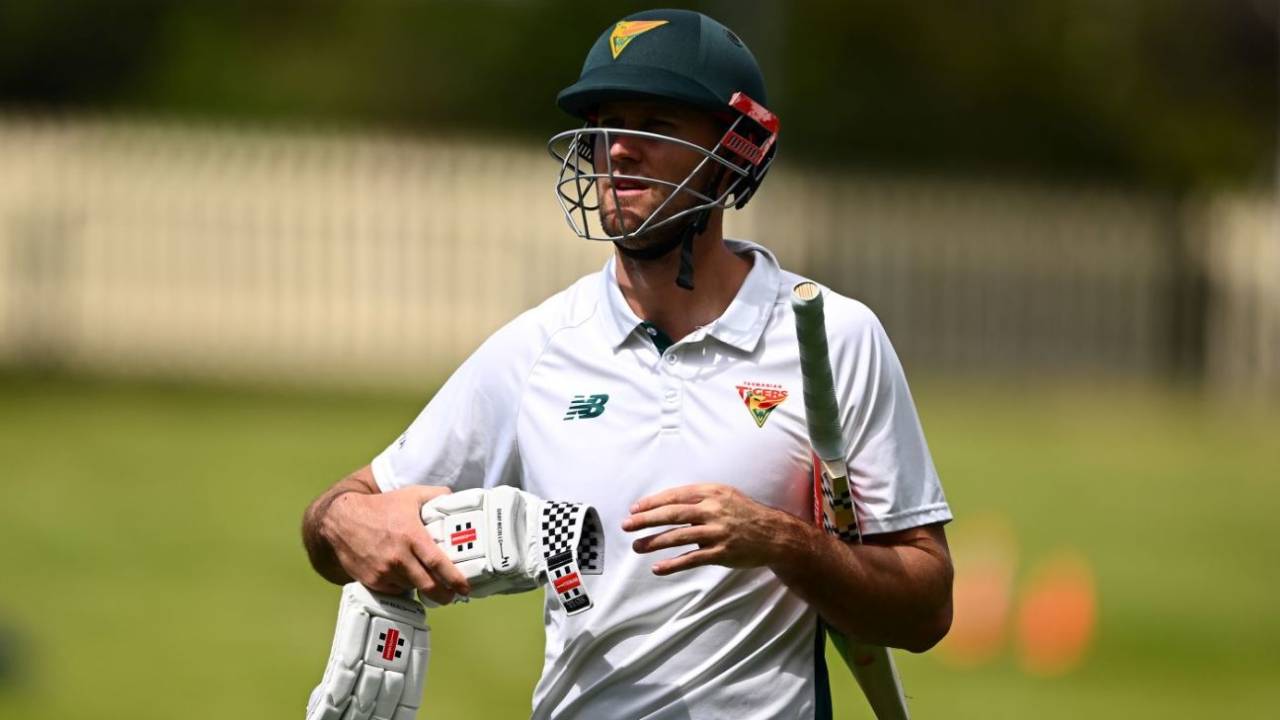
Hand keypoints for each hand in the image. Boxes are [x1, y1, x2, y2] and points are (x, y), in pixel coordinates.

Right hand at [323, 485, 470, 604]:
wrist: (341, 521)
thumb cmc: (379, 507)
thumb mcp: (410, 495)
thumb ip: (435, 495)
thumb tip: (454, 499)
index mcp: (411, 536)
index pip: (437, 563)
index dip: (454, 579)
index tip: (465, 587)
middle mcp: (398, 556)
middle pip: (428, 585)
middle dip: (444, 595)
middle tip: (452, 595)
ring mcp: (384, 571)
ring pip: (412, 588)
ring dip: (422, 587)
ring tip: (428, 580)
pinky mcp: (372, 581)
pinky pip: (395, 589)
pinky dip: (403, 586)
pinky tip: (406, 576)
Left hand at [622, 484, 794, 575]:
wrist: (774, 534)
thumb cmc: (744, 513)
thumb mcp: (724, 495)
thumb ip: (699, 497)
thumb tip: (667, 504)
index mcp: (712, 493)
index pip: (676, 495)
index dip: (653, 502)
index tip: (634, 508)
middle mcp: (713, 510)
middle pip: (673, 514)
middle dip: (646, 519)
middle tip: (626, 525)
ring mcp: (717, 533)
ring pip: (679, 536)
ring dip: (654, 542)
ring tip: (636, 546)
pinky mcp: (721, 553)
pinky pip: (692, 559)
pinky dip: (673, 564)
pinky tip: (657, 568)